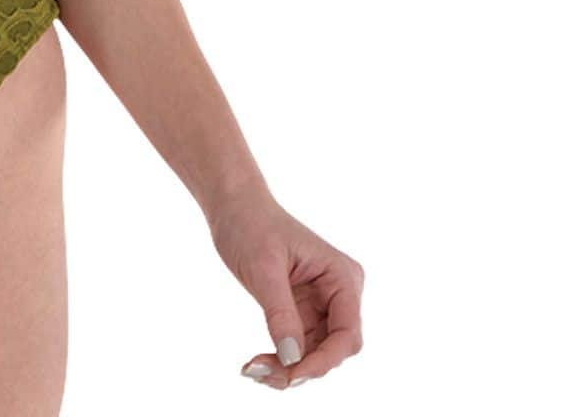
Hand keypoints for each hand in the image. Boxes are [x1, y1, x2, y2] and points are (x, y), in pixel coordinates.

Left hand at [208, 189, 363, 388]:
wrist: (233, 206)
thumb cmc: (250, 224)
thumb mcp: (263, 269)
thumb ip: (280, 314)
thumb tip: (292, 360)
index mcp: (341, 277)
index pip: (347, 334)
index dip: (325, 360)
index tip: (292, 374)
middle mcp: (339, 294)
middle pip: (333, 349)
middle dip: (302, 367)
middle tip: (261, 373)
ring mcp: (322, 305)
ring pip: (316, 354)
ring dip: (288, 368)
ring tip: (254, 370)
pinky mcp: (303, 312)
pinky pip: (299, 347)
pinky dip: (281, 359)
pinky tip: (258, 365)